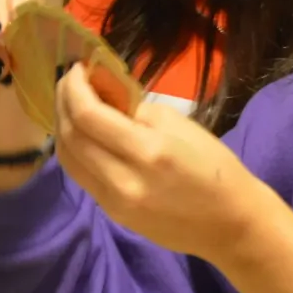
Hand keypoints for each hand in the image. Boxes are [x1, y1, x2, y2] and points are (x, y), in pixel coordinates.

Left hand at [53, 55, 272, 262]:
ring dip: (62, 127)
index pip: (88, 115)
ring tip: (69, 104)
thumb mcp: (179, 125)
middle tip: (69, 82)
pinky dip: (73, 150)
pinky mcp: (112, 214)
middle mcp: (123, 179)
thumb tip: (103, 96)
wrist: (230, 224)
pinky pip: (80, 176)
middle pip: (70, 137)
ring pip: (67, 159)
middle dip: (63, 103)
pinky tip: (79, 133)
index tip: (76, 67)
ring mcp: (114, 202)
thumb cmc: (214, 166)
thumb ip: (135, 110)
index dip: (74, 88)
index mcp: (147, 151)